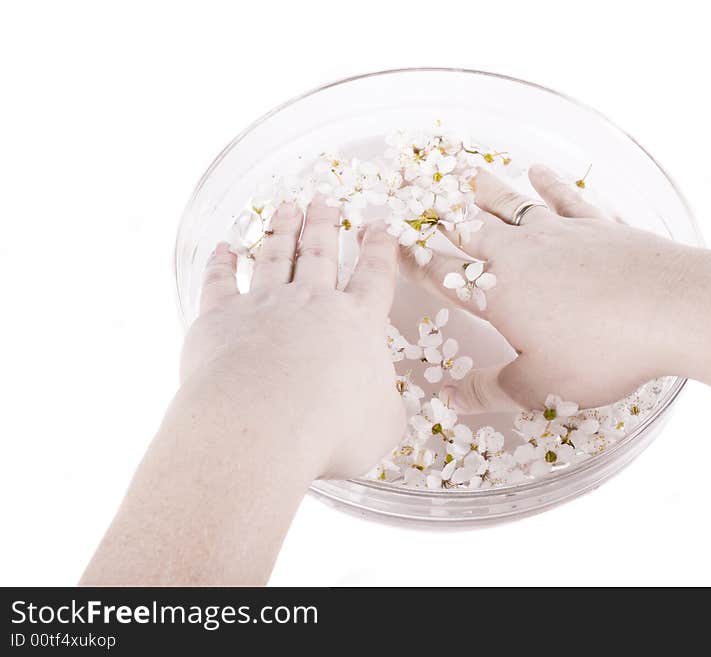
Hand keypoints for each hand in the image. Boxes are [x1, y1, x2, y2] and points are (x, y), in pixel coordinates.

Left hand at [182, 198, 405, 478]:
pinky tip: (224, 249)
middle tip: (324, 201)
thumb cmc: (332, 430)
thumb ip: (387, 407)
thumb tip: (385, 406)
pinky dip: (222, 263)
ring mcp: (264, 305)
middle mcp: (312, 303)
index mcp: (358, 323)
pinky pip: (221, 282)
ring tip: (287, 208)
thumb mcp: (383, 425)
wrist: (262, 425)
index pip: (374, 276)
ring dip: (282, 230)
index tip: (379, 227)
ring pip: (276, 256)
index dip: (379, 250)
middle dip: (325, 225)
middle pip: (321, 253)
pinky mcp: (220, 318)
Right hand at [406, 165, 701, 412]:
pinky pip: (566, 198)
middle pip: (469, 226)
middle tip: (413, 188)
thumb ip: (490, 391)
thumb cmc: (600, 352)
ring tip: (463, 170)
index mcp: (498, 292)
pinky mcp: (600, 225)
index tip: (388, 243)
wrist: (674, 308)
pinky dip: (549, 184)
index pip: (443, 272)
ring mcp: (562, 232)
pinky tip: (538, 171)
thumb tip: (448, 399)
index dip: (413, 259)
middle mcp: (522, 252)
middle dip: (436, 210)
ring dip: (484, 188)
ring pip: (511, 204)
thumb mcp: (540, 387)